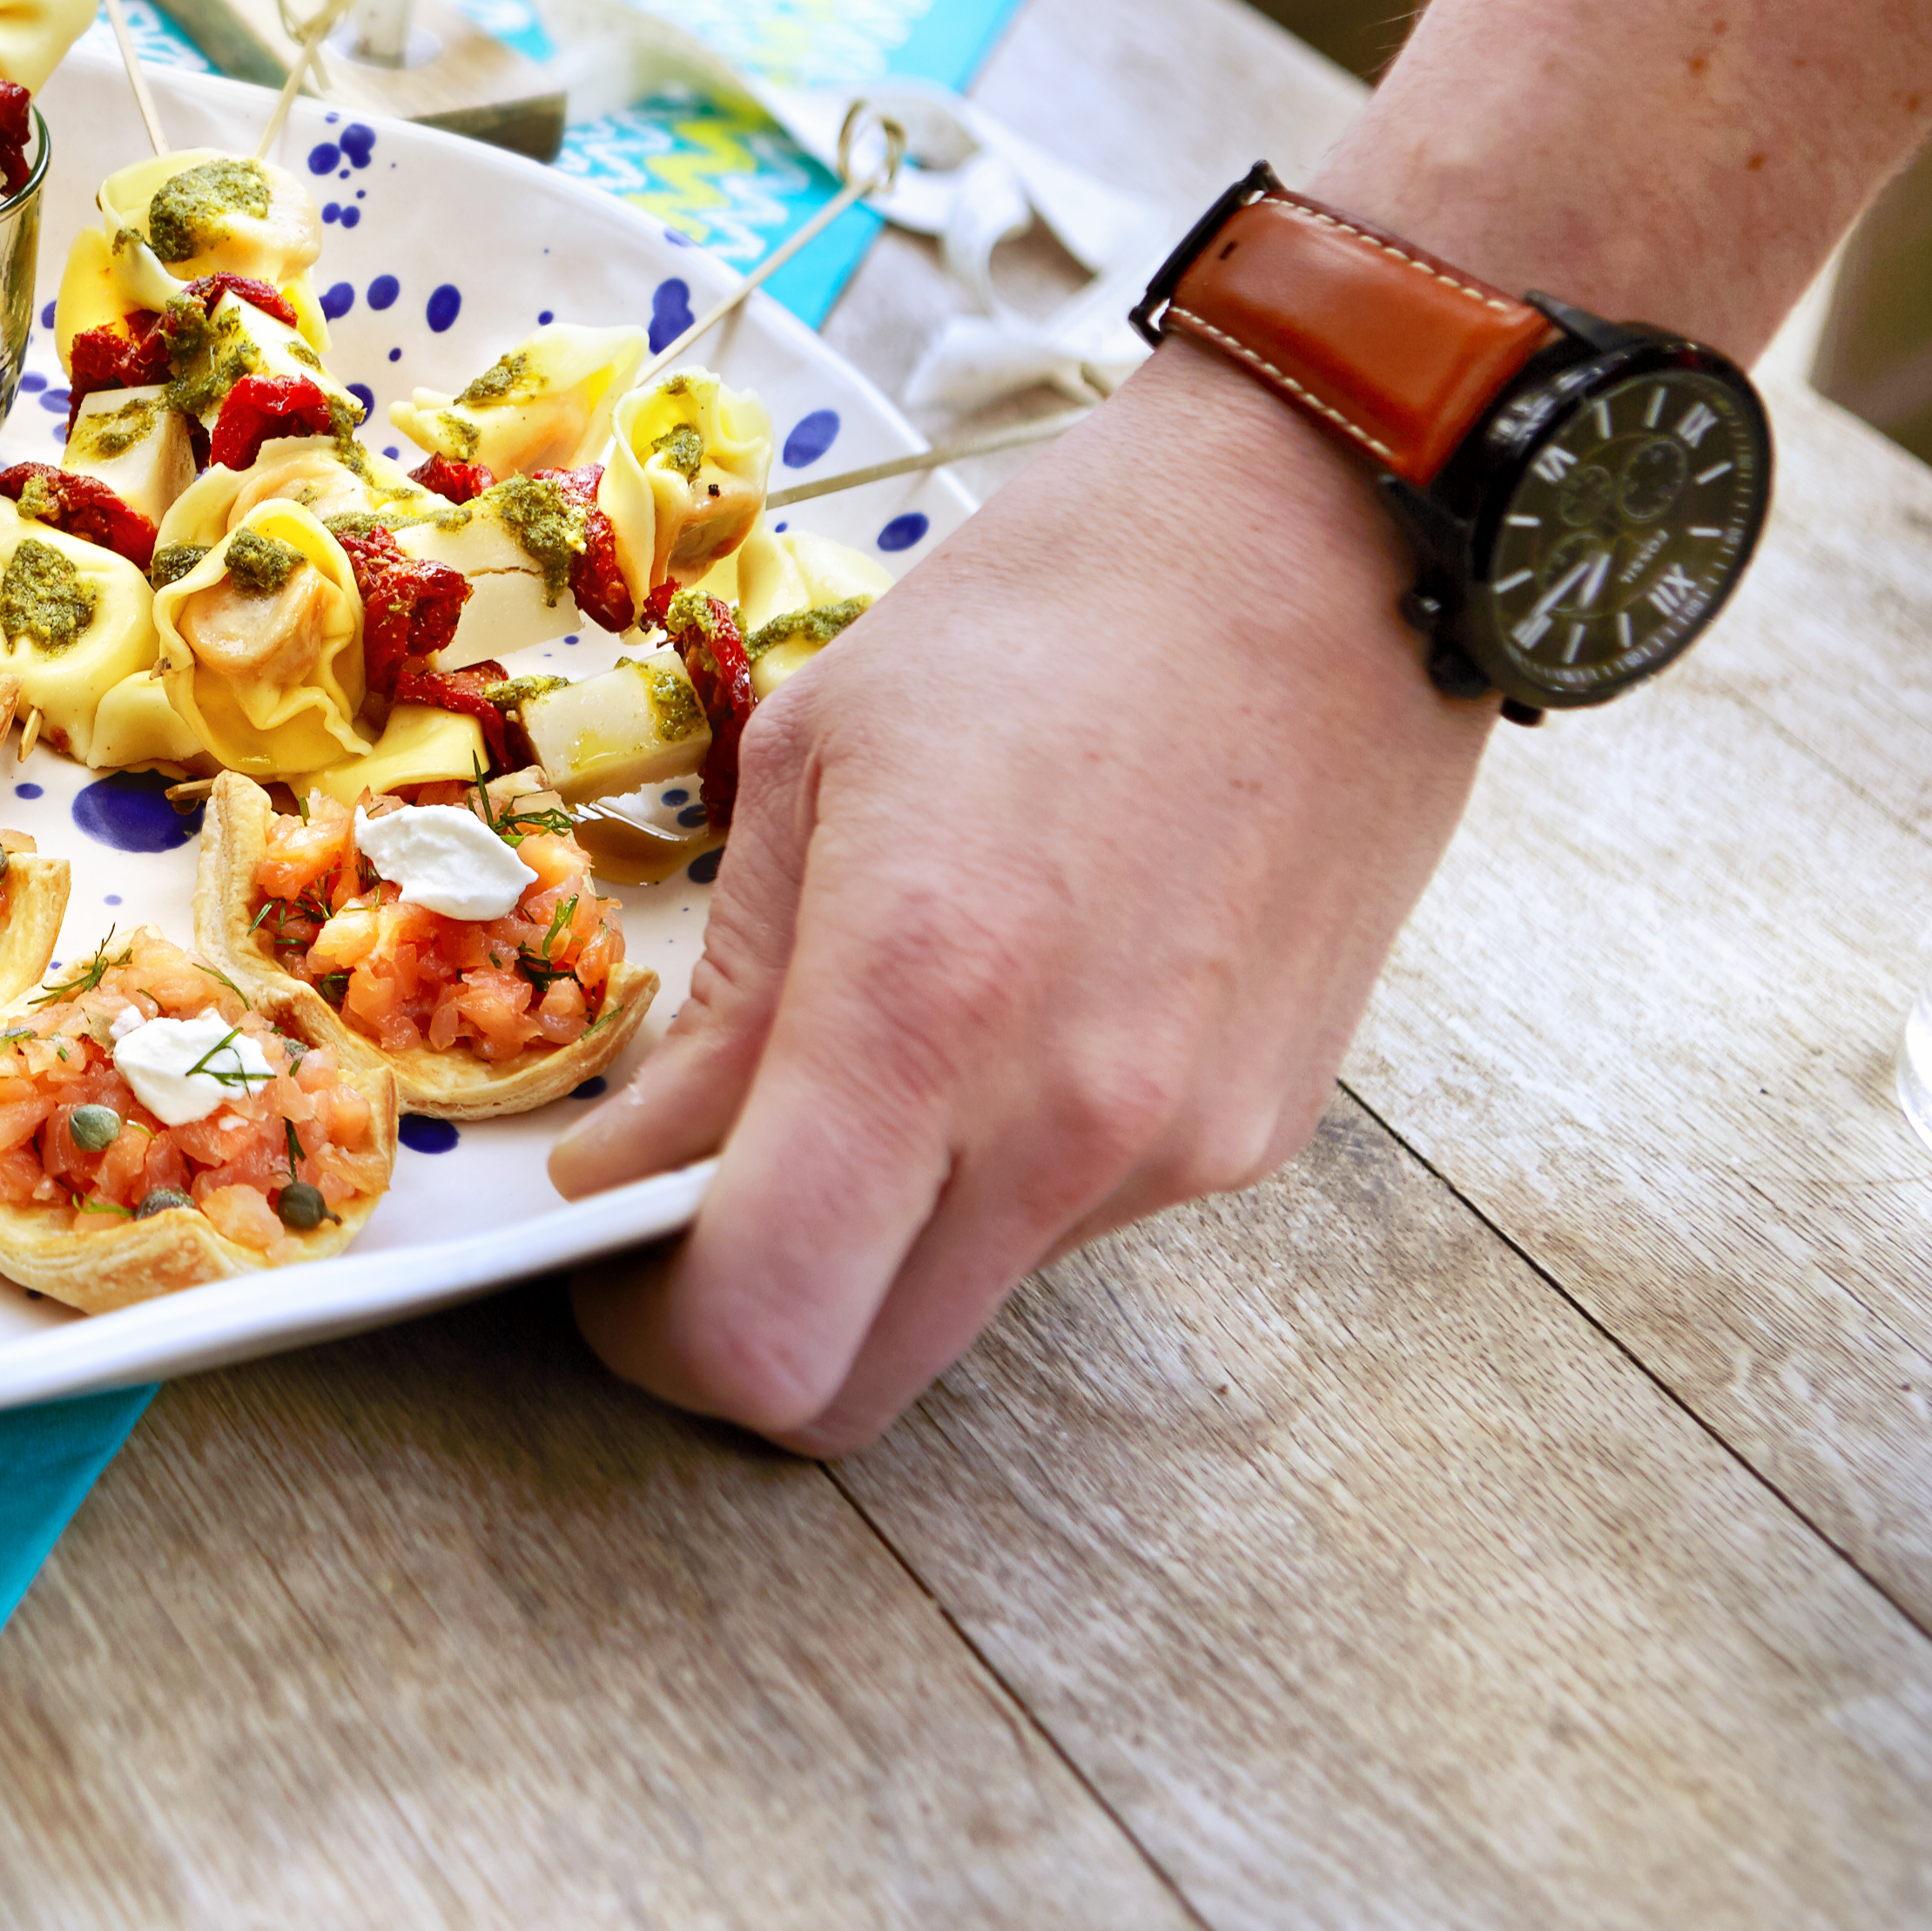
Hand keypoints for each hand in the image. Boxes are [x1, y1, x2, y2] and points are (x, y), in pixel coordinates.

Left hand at [543, 345, 1492, 1452]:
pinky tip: (1002, 1020)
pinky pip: (1070, 1224)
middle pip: (857, 1384)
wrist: (1324, 546)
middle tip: (691, 1217)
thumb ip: (727, 1003)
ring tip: (863, 1064)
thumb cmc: (1048, 615)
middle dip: (746, 1334)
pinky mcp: (1259, 1135)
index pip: (765, 1327)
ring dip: (876, 1239)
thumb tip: (631, 1165)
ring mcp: (1181, 1146)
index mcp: (923, 1007)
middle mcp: (1067, 1121)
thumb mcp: (813, 762)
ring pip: (963, 1304)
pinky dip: (989, 1175)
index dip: (654, 1338)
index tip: (607, 1260)